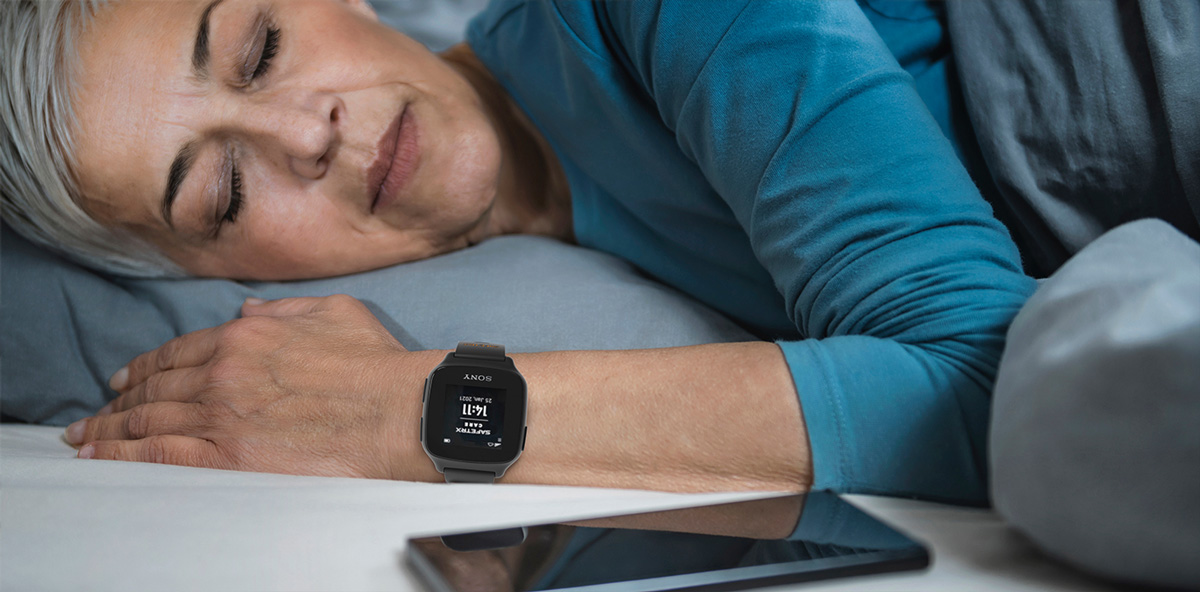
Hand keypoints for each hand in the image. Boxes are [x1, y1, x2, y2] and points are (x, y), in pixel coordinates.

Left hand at [65, 295, 441, 479]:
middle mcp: (222, 373)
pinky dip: (122, 454)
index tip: (123, 379)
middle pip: (154, 387)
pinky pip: (158, 455)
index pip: (176, 353)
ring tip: (85, 436)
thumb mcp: (333, 312)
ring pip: (147, 420)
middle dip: (118, 401)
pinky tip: (100, 456)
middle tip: (95, 412)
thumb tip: (248, 312)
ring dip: (109, 428)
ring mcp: (220, 416)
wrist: (397, 411)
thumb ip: (284, 309)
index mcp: (244, 337)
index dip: (144, 367)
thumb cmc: (375, 363)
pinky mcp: (227, 457)